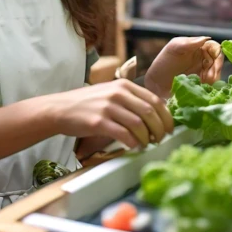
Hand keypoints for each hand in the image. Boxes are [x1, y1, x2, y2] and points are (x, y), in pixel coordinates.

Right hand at [48, 80, 173, 149]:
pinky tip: (134, 146)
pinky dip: (133, 142)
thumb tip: (155, 115)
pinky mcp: (98, 122)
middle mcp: (118, 93)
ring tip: (146, 144)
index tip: (170, 128)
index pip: (154, 100)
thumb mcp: (111, 93)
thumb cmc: (89, 104)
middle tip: (160, 140)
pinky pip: (123, 134)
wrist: (61, 108)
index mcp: (124, 85)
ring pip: (138, 124)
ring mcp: (108, 107)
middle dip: (159, 129)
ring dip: (146, 138)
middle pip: (149, 112)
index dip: (166, 117)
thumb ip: (131, 100)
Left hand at [144, 36, 223, 98]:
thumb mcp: (174, 48)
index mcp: (197, 47)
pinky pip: (212, 84)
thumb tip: (206, 39)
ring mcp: (202, 71)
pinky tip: (204, 88)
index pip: (214, 47)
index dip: (217, 54)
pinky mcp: (201, 84)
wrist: (155, 83)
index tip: (213, 62)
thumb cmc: (163, 62)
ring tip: (205, 83)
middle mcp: (202, 58)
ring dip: (214, 78)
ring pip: (216, 73)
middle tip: (210, 77)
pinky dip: (211, 86)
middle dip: (216, 69)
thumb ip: (189, 43)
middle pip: (218, 61)